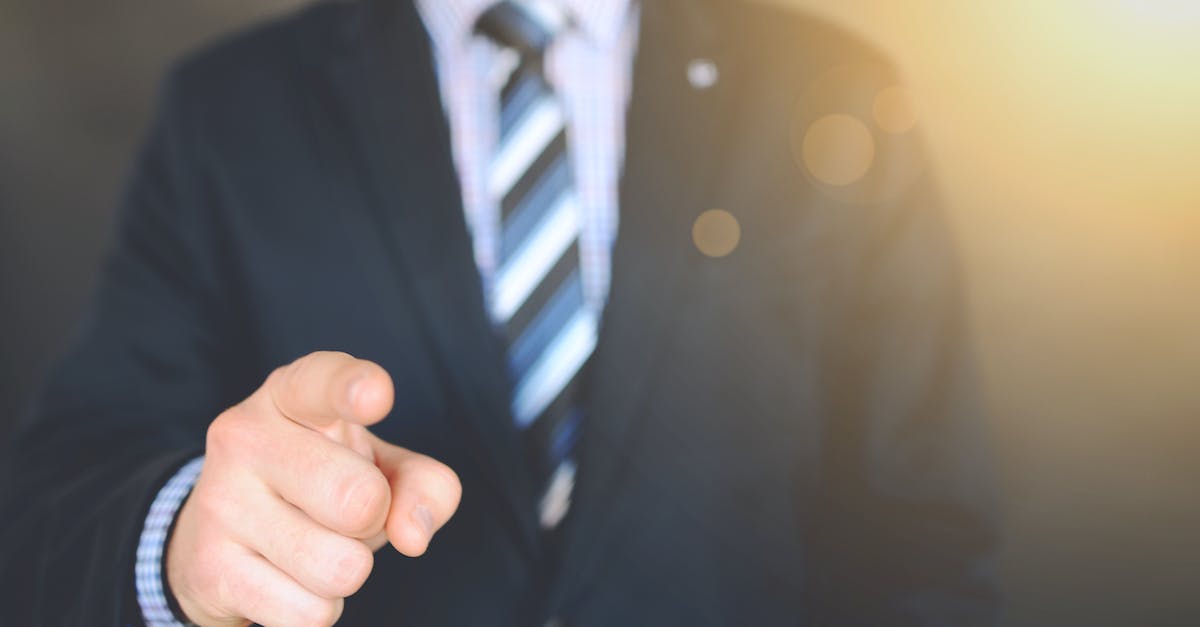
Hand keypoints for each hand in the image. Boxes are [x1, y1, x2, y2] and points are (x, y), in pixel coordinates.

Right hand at [166, 351, 461, 626]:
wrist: (218, 537)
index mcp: (292, 395)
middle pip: (359, 500)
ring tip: (317, 544)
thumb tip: (412, 534)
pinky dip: (318, 608)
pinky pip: (309, 612)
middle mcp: (246, 436)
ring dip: (347, 570)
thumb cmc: (322, 486)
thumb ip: (424, 484)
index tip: (376, 396)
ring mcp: (221, 501)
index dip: (354, 388)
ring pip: (340, 567)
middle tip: (349, 513)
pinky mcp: (210, 567)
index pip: (322, 381)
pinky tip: (289, 579)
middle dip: (374, 521)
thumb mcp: (380, 467)